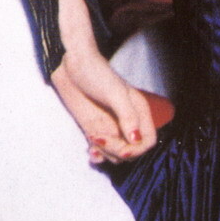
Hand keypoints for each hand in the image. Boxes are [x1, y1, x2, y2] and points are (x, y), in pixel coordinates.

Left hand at [52, 0, 158, 162]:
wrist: (72, 65)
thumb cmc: (96, 73)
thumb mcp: (115, 93)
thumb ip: (128, 117)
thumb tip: (135, 140)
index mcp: (138, 112)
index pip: (148, 141)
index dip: (137, 150)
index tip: (121, 148)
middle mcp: (127, 121)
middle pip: (131, 150)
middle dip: (117, 151)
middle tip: (99, 138)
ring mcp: (110, 126)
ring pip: (116, 153)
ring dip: (106, 154)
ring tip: (93, 140)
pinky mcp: (95, 129)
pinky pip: (102, 150)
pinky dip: (98, 155)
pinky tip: (91, 153)